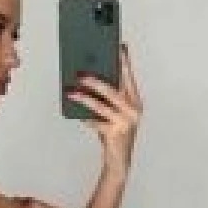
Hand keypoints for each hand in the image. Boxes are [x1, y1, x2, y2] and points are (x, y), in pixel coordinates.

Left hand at [66, 41, 142, 176]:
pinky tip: (76, 112)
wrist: (119, 161)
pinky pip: (96, 122)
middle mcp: (134, 110)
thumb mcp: (114, 113)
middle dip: (96, 80)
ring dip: (85, 98)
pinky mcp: (115, 134)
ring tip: (71, 92)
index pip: (128, 77)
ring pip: (102, 106)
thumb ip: (108, 98)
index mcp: (136, 101)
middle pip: (114, 90)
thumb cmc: (113, 133)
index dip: (123, 61)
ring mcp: (126, 123)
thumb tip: (88, 77)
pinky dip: (85, 117)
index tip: (117, 45)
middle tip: (81, 72)